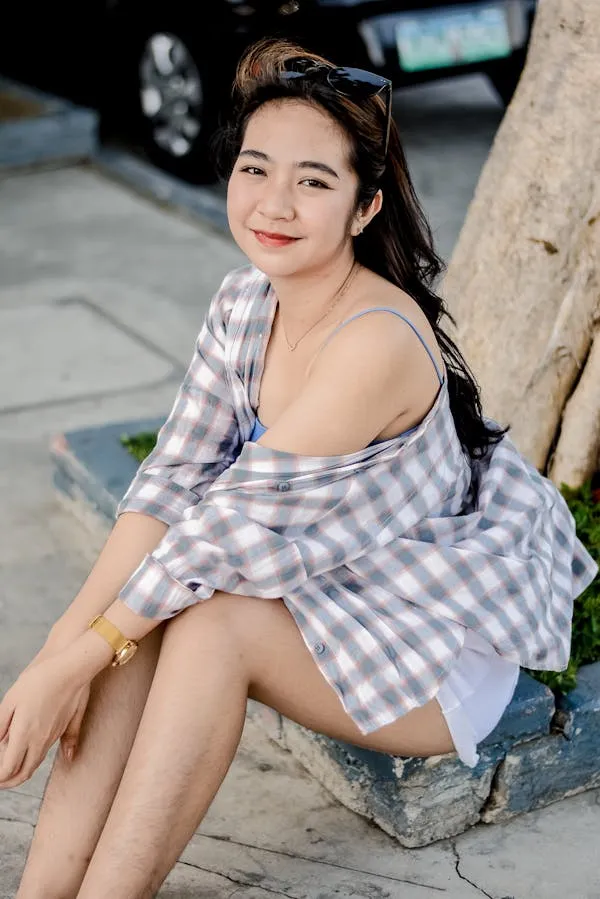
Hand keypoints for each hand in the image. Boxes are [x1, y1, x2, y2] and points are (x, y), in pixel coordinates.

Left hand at [0, 654, 90, 788]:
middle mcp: (41, 740)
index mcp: (25, 734)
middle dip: (9, 782)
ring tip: (10, 767)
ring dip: (22, 771)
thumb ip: (1, 727)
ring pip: (36, 763)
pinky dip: (34, 758)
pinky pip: (47, 751)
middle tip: (0, 780)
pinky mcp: (63, 728)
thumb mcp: (10, 701)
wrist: (71, 668)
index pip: (9, 769)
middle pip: (24, 773)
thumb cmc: (39, 680)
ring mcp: (54, 735)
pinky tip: (30, 752)